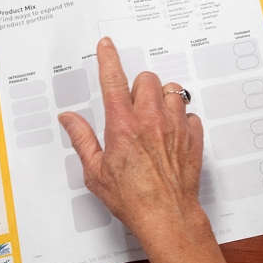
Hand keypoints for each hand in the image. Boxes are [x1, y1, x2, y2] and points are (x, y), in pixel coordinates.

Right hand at [59, 37, 205, 252]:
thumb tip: (69, 119)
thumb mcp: (95, 171)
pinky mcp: (193, 138)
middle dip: (138, 86)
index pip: (113, 80)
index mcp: (122, 125)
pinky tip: (173, 134)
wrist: (166, 216)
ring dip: (163, 99)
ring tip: (155, 118)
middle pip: (148, 79)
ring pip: (173, 92)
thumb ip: (82, 139)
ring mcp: (175, 127)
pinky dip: (182, 119)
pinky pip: (190, 115)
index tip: (106, 45)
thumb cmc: (131, 198)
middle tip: (133, 105)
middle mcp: (151, 120)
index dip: (108, 58)